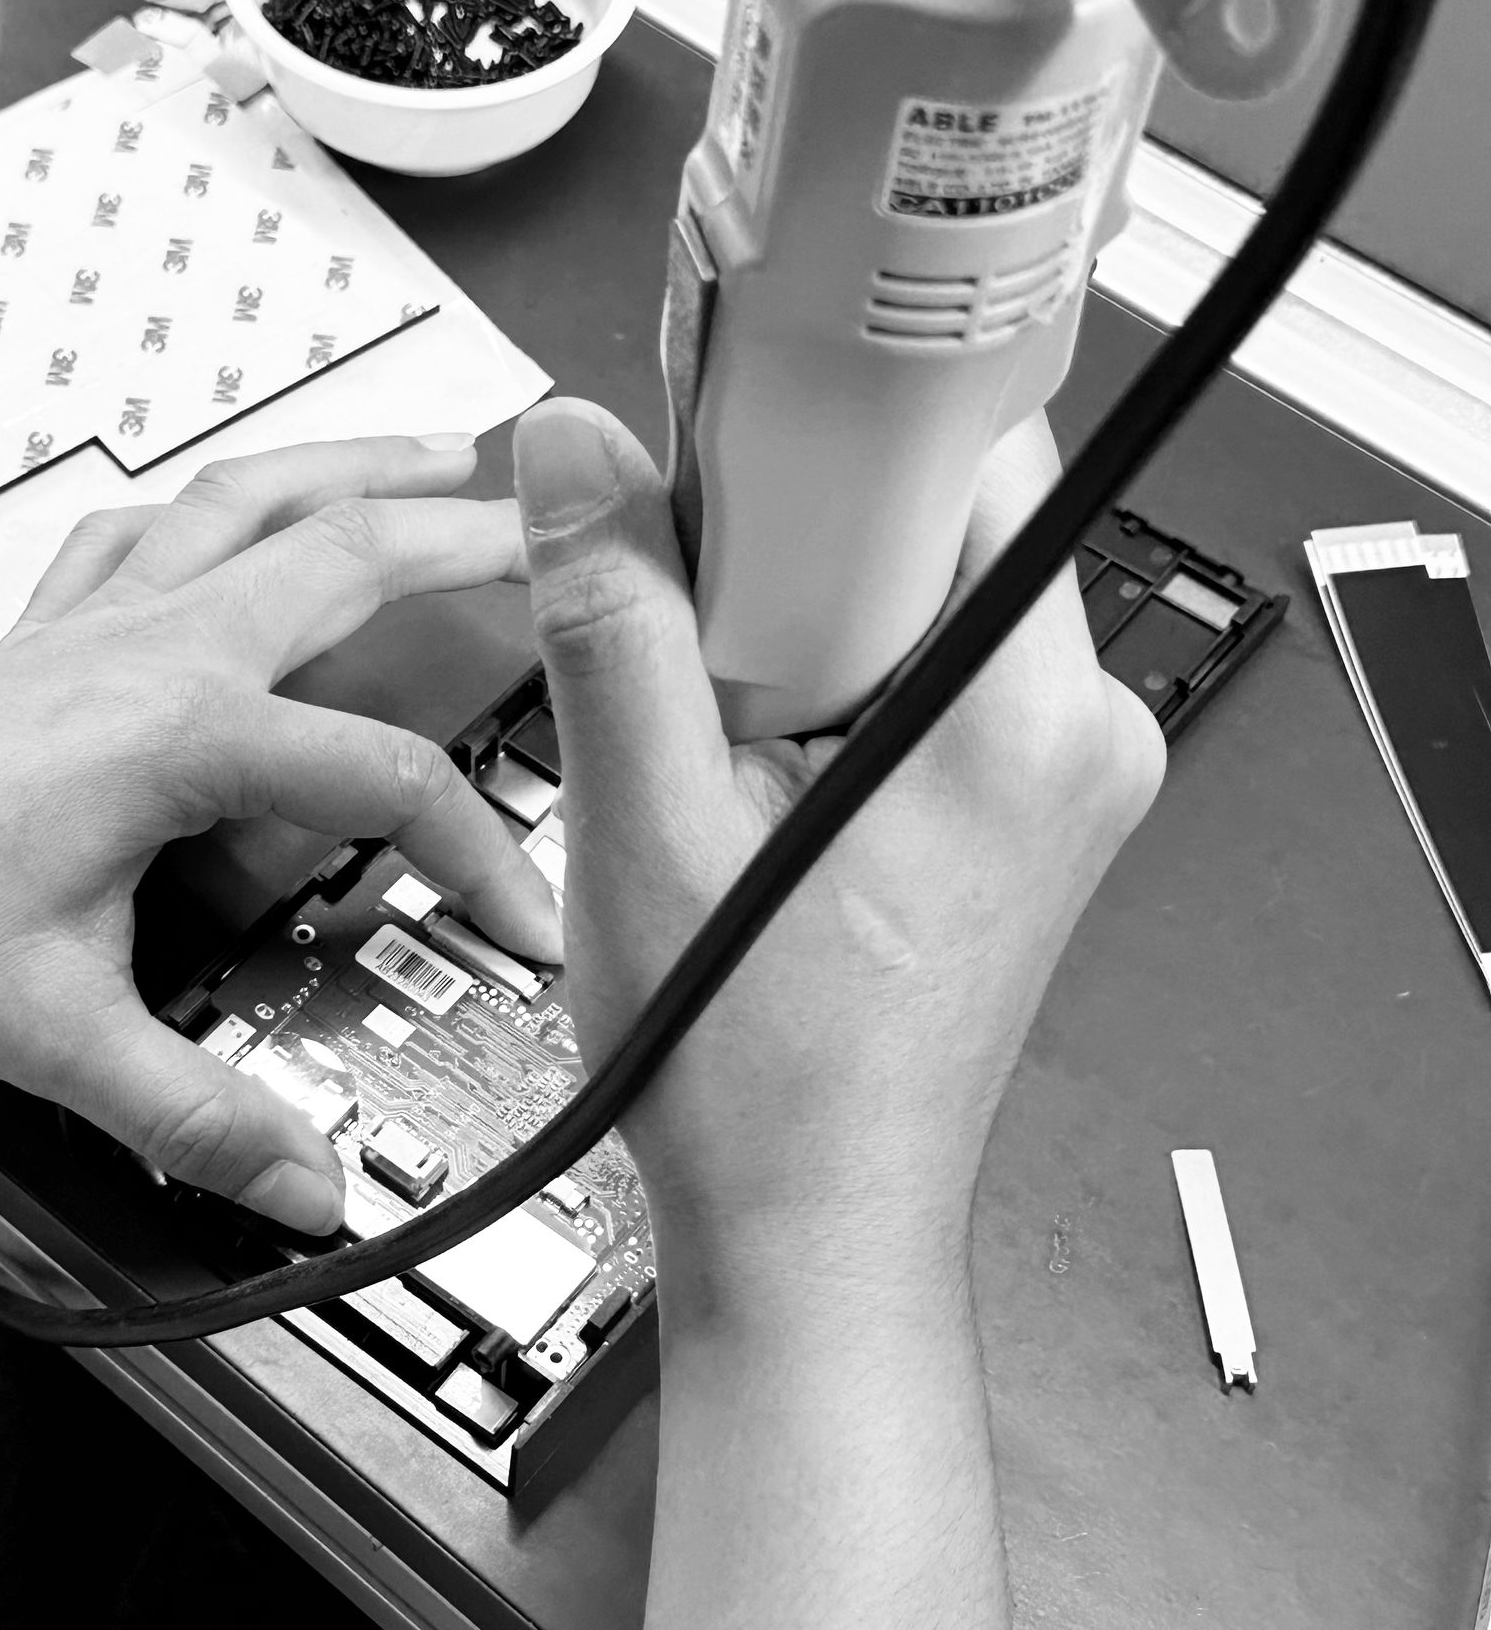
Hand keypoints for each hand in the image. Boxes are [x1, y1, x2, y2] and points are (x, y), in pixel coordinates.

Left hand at [0, 435, 560, 1235]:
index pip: (385, 779)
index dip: (479, 855)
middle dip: (469, 536)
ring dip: (356, 467)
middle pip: (345, 554)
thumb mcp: (52, 1034)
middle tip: (556, 536)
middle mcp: (151, 648)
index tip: (525, 921)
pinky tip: (245, 502)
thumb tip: (299, 1182)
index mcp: (178, 732)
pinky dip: (219, 498)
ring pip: (251, 498)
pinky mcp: (55, 627)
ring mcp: (101, 620)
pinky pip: (151, 525)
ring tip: (440, 455)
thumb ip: (192, 1114)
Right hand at [513, 398, 1163, 1278]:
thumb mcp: (643, 830)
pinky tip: (765, 768)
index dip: (816, 434)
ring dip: (800, 614)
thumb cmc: (758, 1078)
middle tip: (705, 660)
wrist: (811, 1222)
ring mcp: (1058, 766)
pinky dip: (830, 669)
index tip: (713, 479)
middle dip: (791, 540)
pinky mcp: (1018, 791)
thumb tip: (578, 452)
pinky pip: (923, 654)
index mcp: (1020, 720)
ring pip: (917, 579)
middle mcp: (1077, 732)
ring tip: (731, 743)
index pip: (958, 446)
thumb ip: (611, 620)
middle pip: (933, 507)